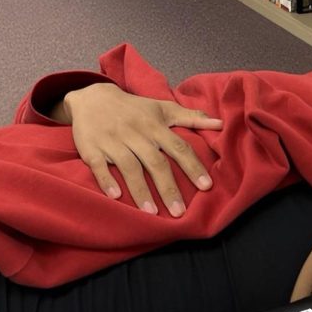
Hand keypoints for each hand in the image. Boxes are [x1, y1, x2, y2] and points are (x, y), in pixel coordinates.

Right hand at [63, 83, 222, 216]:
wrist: (92, 98)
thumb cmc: (133, 108)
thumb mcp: (161, 108)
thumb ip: (191, 117)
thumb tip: (220, 124)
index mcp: (154, 125)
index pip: (178, 147)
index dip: (192, 167)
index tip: (206, 186)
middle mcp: (135, 134)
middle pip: (155, 162)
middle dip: (168, 187)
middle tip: (179, 212)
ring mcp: (112, 141)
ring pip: (129, 167)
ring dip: (141, 190)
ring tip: (152, 213)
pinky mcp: (91, 149)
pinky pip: (99, 166)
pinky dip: (106, 180)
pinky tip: (116, 197)